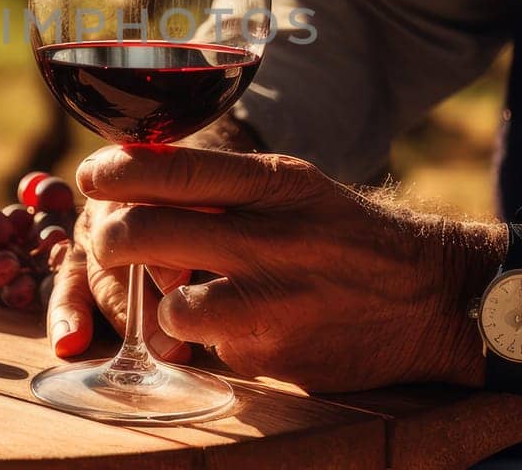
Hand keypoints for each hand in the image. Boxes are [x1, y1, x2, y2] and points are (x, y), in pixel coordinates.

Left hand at [46, 144, 500, 390]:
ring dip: (155, 303)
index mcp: (275, 184)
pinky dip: (210, 342)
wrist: (431, 297)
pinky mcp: (277, 353)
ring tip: (169, 296)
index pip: (174, 167)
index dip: (117, 171)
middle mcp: (271, 237)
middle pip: (148, 233)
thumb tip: (138, 180)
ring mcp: (274, 300)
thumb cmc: (344, 236)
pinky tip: (236, 330)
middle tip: (104, 243)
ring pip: (168, 303)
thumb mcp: (295, 190)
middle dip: (108, 240)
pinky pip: (212, 348)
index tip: (90, 175)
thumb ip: (225, 188)